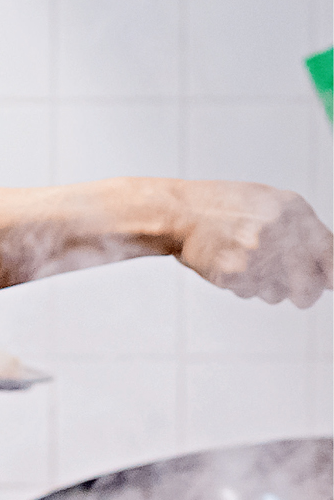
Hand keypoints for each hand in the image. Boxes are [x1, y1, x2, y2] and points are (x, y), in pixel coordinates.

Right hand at [172, 182, 331, 307]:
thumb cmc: (227, 207)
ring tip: (247, 265)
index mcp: (293, 210)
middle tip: (298, 295)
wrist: (179, 211)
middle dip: (304, 294)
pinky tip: (231, 266)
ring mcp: (255, 254)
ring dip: (267, 288)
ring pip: (277, 294)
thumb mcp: (272, 203)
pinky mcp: (233, 273)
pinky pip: (250, 293)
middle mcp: (278, 232)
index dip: (331, 276)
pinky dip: (242, 286)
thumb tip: (330, 271)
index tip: (329, 285)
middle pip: (309, 287)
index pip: (330, 254)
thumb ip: (303, 230)